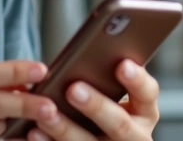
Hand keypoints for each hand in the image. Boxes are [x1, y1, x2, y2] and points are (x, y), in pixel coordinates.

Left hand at [26, 60, 158, 140]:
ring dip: (65, 128)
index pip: (148, 93)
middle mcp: (135, 135)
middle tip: (73, 89)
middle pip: (120, 124)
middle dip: (96, 106)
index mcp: (144, 111)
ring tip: (45, 112)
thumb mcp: (113, 93)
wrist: (100, 137)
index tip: (122, 64)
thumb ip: (105, 76)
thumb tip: (87, 50)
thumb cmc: (103, 106)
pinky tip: (34, 132)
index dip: (136, 80)